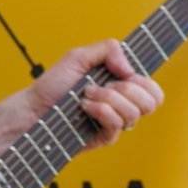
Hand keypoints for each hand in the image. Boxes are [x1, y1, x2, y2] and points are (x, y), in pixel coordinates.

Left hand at [27, 41, 165, 149]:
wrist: (34, 108)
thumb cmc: (53, 85)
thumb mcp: (78, 57)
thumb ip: (108, 50)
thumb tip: (130, 70)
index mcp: (122, 88)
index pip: (154, 90)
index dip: (143, 83)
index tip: (122, 76)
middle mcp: (123, 106)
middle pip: (152, 103)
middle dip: (127, 90)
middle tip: (102, 85)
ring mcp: (116, 123)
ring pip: (134, 113)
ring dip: (108, 99)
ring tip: (86, 96)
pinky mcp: (107, 137)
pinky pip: (117, 123)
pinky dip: (100, 111)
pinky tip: (85, 107)